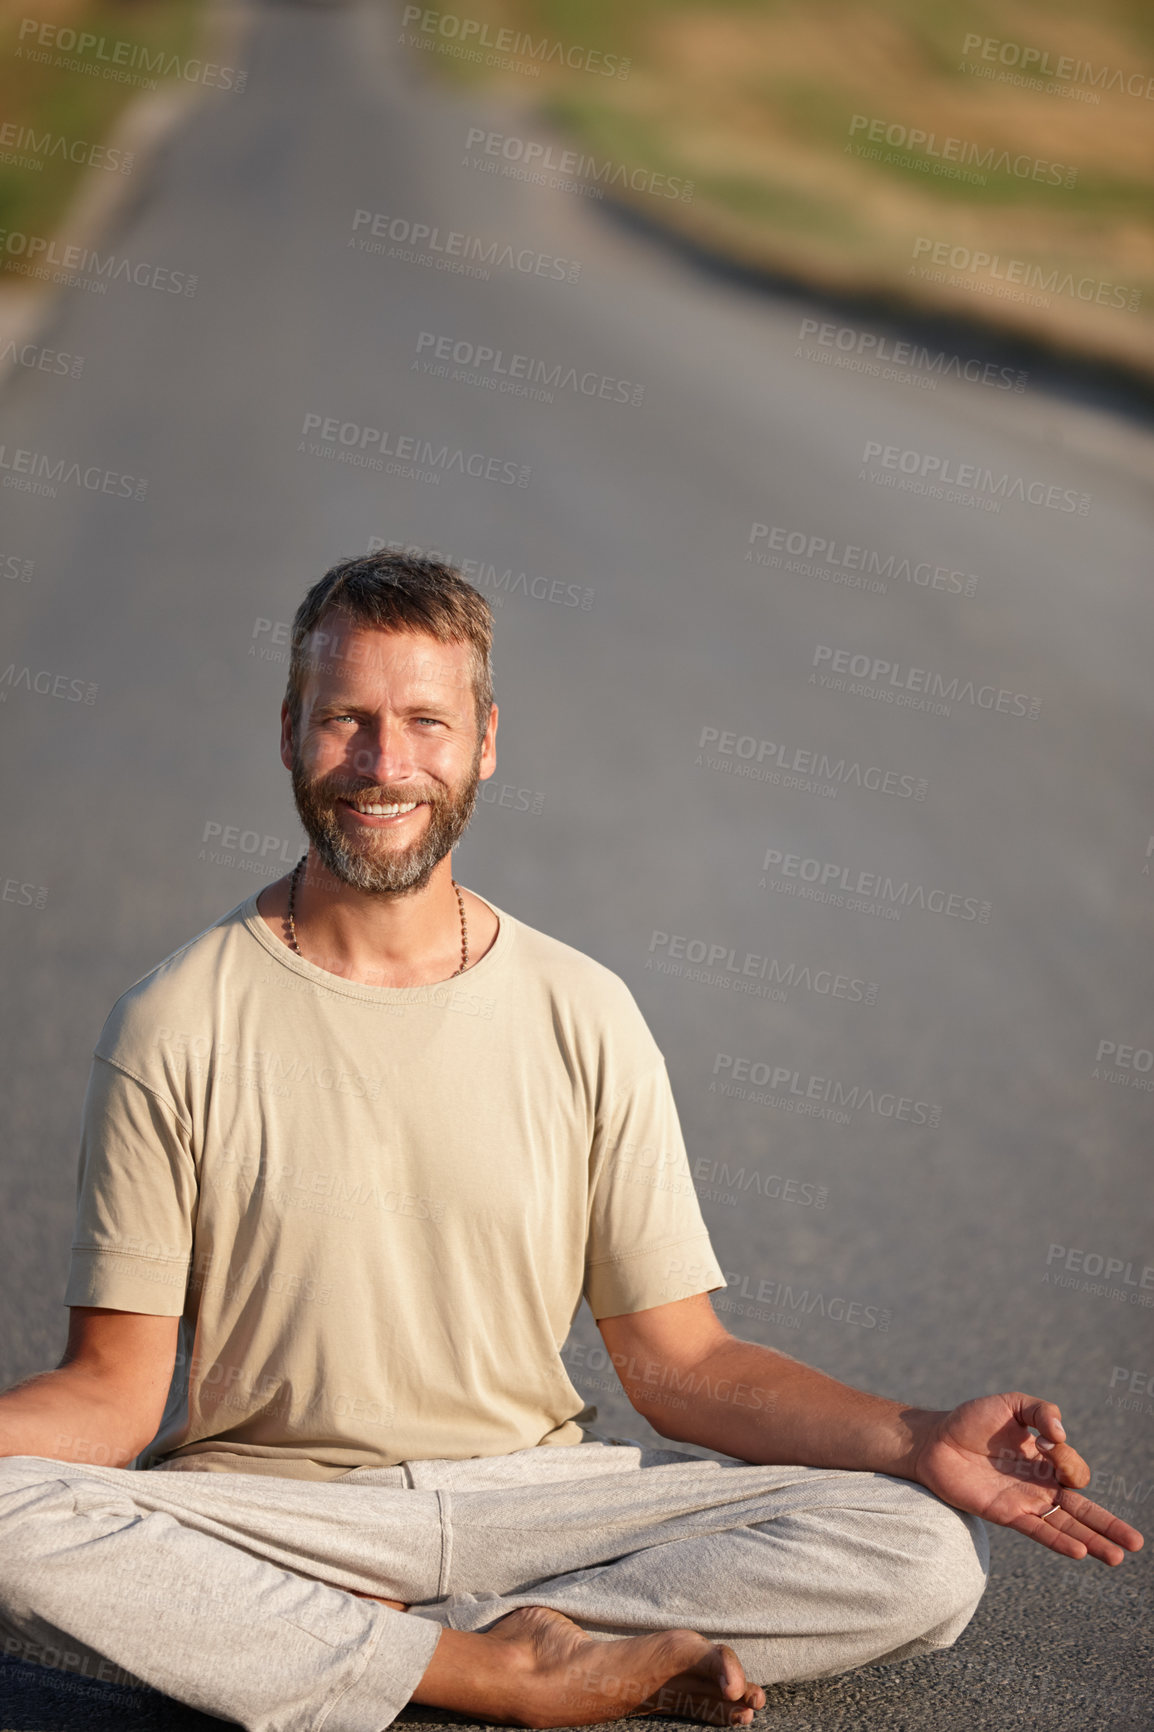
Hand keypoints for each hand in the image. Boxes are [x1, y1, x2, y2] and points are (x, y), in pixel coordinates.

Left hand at [911, 1392, 1144, 1564]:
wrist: (934, 1440)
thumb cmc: (972, 1420)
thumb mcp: (1011, 1404)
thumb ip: (1041, 1411)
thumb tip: (1059, 1434)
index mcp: (1044, 1460)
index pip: (1073, 1469)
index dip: (1067, 1458)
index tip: (1046, 1440)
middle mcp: (1038, 1485)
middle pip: (1082, 1510)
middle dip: (1109, 1525)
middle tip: (1136, 1543)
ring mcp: (1023, 1502)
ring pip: (1066, 1527)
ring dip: (1093, 1541)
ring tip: (1118, 1557)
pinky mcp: (1005, 1513)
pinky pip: (1038, 1531)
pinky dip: (1059, 1542)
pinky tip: (1080, 1553)